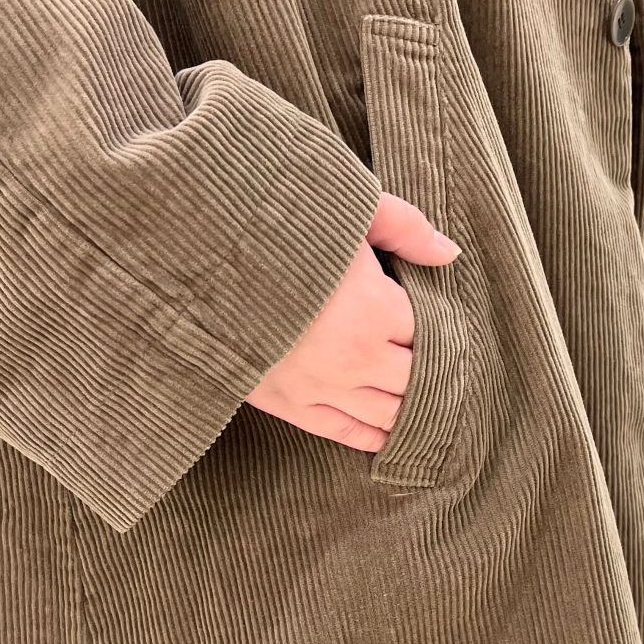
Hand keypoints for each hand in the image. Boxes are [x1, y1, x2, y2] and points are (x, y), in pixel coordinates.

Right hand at [246, 192, 459, 451]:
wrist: (194, 260)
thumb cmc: (272, 224)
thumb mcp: (345, 207)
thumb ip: (404, 227)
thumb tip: (449, 253)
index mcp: (375, 308)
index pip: (433, 333)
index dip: (443, 328)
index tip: (445, 323)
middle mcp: (355, 358)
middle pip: (418, 381)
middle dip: (435, 373)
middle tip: (446, 369)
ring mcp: (321, 388)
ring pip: (389, 415)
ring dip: (413, 411)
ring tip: (430, 406)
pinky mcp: (288, 406)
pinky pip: (346, 432)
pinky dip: (375, 436)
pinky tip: (391, 435)